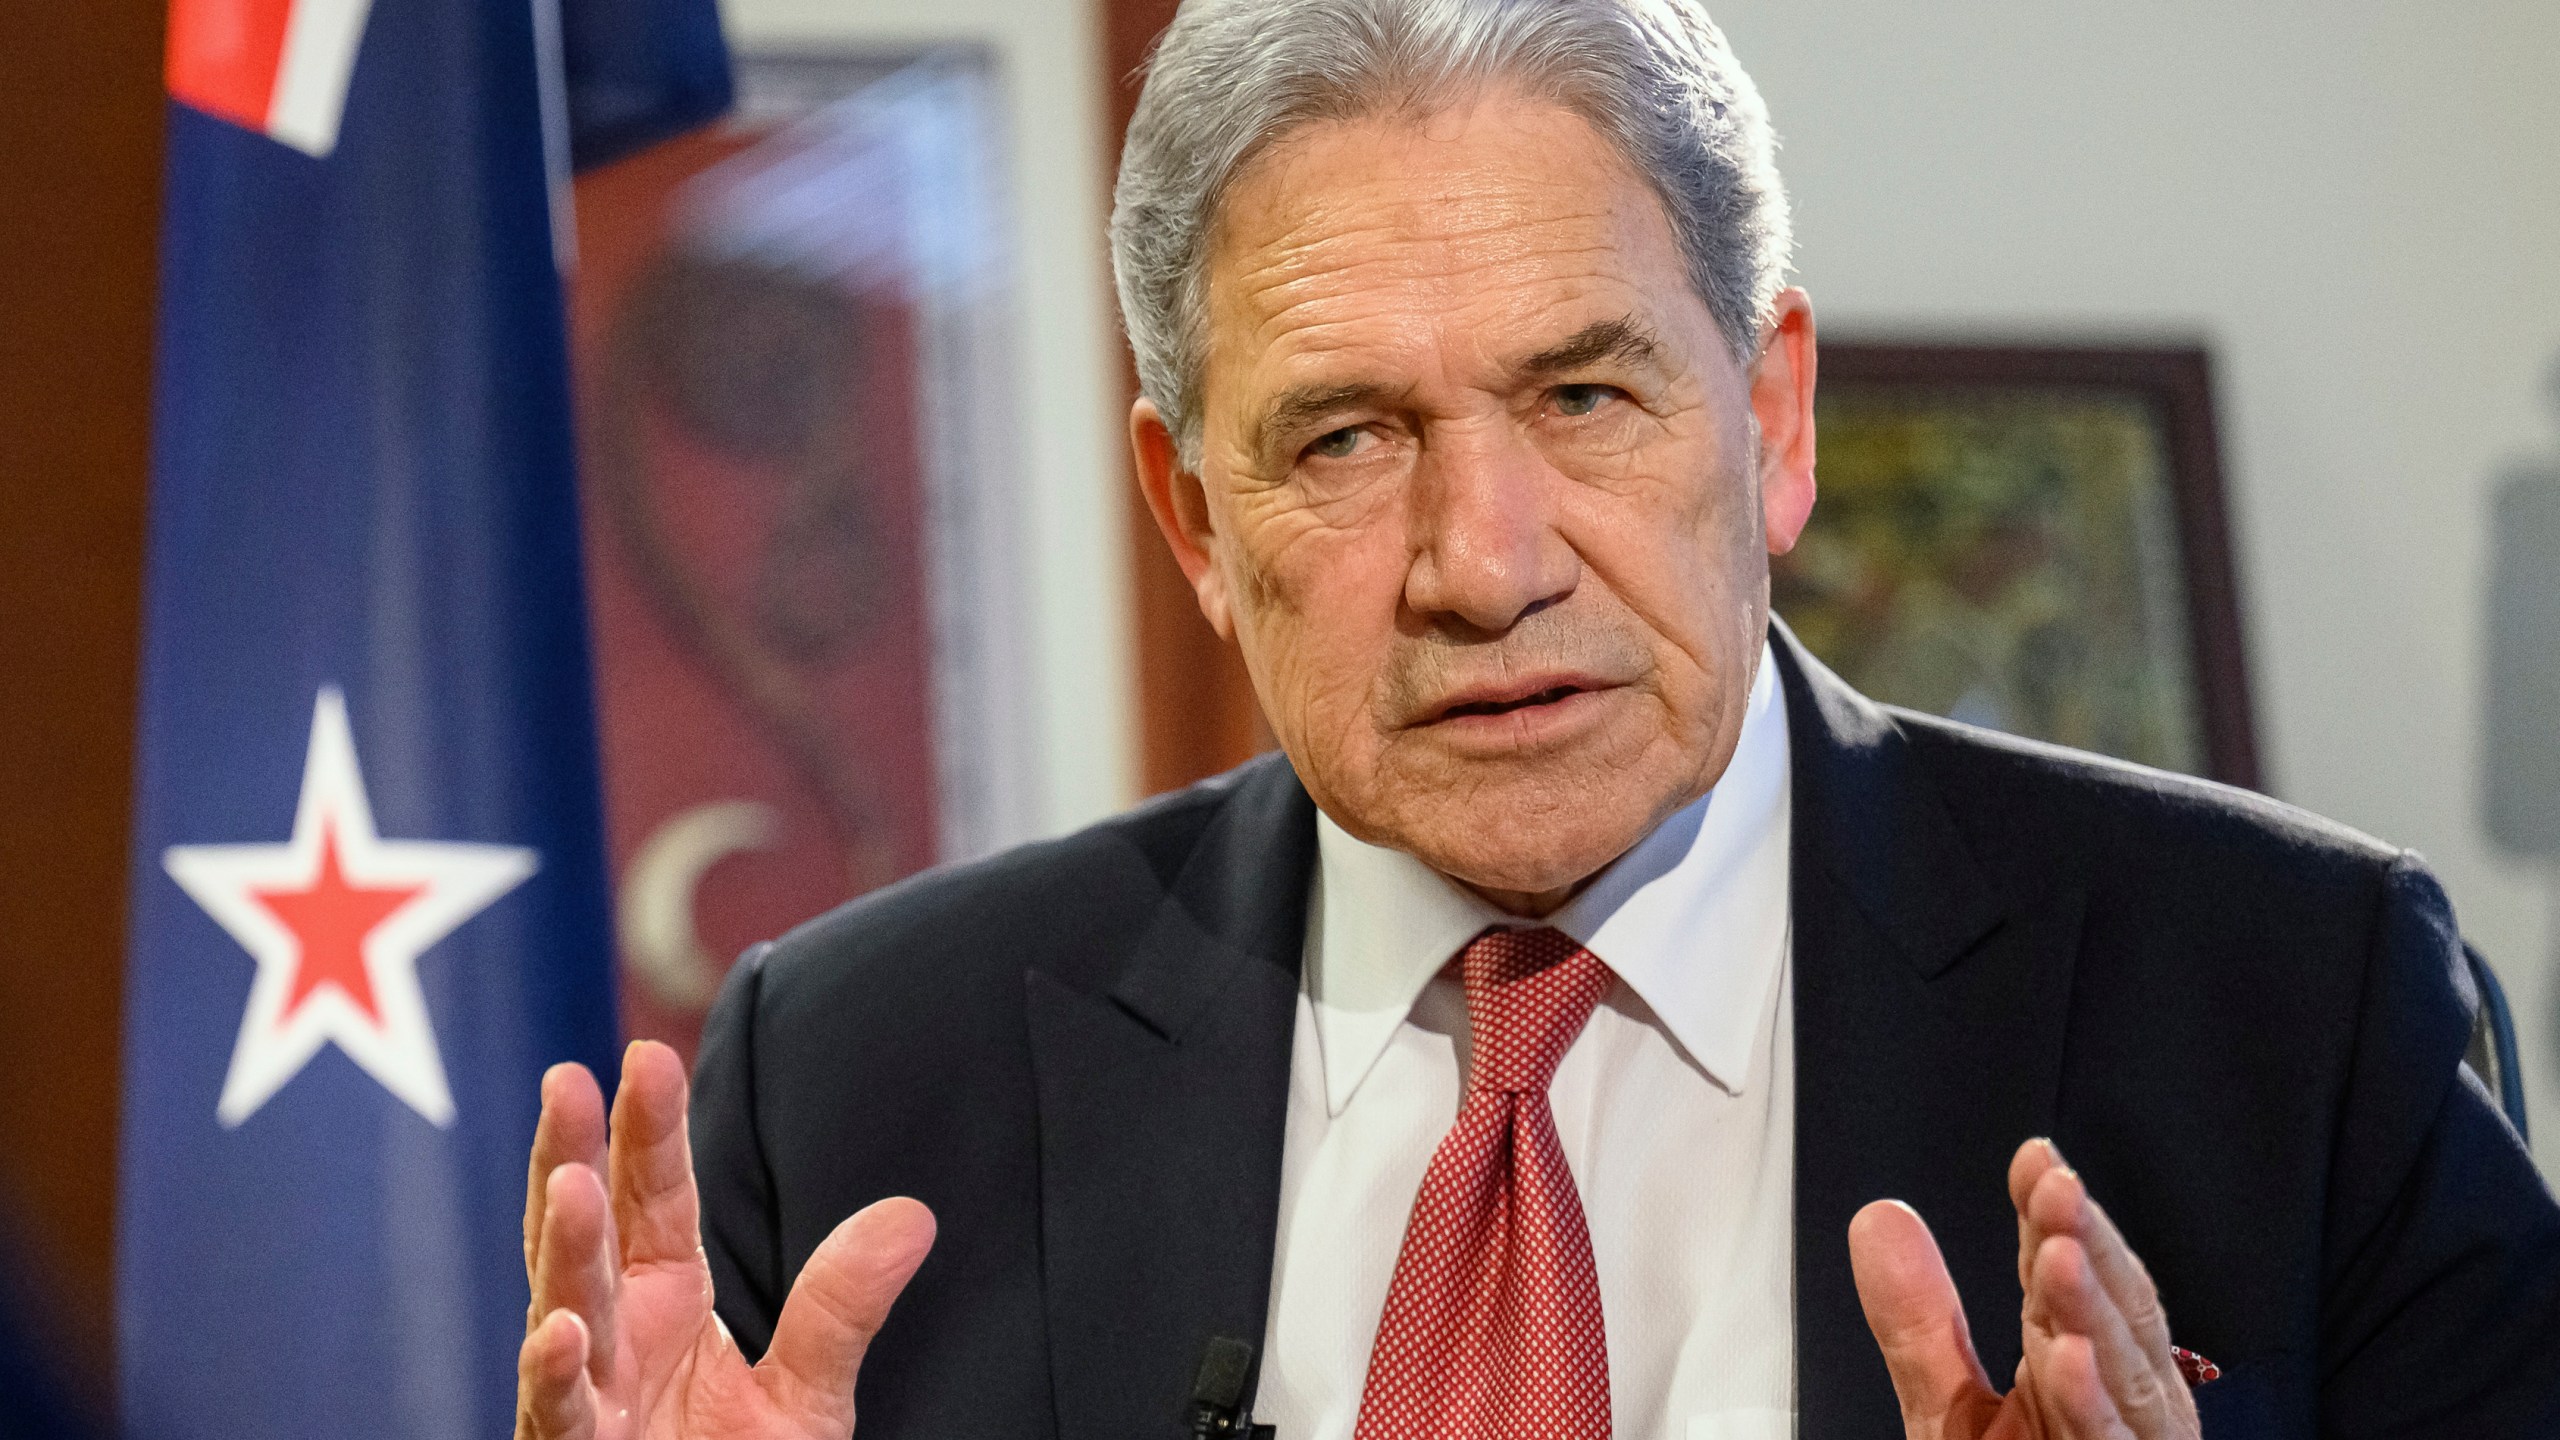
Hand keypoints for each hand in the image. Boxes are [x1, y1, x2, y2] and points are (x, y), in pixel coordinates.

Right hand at [515, 1041, 936, 1439]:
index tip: (645, 1055)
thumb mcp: (807, 1397)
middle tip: (567, 1078)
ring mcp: (585, 1402)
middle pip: (587, 1233)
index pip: (654, 1197)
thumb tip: (913, 1216)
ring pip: (561, 1313)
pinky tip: (559, 1333)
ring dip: (563, 1252)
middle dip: (571, 1155)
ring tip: (568, 1185)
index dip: (647, 1130)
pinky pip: (560, 1418)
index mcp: (663, 1302)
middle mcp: (612, 1339)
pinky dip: (555, 1377)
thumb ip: (840, 1309)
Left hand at [1848, 1139, 2199, 1439]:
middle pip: (2111, 1314)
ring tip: (2058, 1253)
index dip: (2052, 1216)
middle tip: (2054, 1186)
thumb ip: (1919, 1323)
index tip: (2033, 1159)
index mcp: (2075, 1370)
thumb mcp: (1952, 1414)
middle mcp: (2116, 1404)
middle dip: (2086, 1245)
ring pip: (2127, 1377)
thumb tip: (1880, 1219)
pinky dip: (2094, 1407)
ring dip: (2094, 1313)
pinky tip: (2067, 1360)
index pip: (2067, 1279)